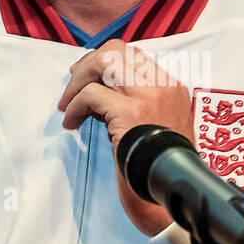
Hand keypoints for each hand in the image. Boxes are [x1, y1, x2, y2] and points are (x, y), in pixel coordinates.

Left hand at [57, 38, 193, 237]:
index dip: (103, 61)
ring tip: (67, 104)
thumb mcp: (154, 124)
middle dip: (87, 63)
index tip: (87, 78)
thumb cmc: (160, 164)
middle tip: (73, 86)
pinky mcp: (131, 113)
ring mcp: (148, 97)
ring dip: (78, 81)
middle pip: (116, 50)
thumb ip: (132, 101)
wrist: (176, 193)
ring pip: (103, 62)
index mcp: (171, 86)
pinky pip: (91, 95)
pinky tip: (71, 124)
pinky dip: (75, 107)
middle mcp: (163, 85)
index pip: (133, 54)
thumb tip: (94, 88)